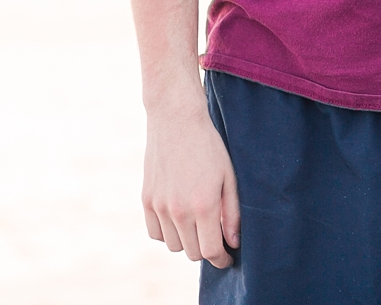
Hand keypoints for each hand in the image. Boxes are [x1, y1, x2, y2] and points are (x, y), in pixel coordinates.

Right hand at [142, 97, 240, 264]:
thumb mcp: (229, 177)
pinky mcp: (146, 200)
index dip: (221, 259)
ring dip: (187, 241)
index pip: (211, 251)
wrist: (176, 120)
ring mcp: (159, 206)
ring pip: (173, 245)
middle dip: (207, 249)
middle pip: (192, 252)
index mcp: (203, 205)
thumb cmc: (209, 146)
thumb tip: (233, 242)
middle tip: (215, 236)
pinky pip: (155, 233)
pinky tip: (178, 219)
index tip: (227, 257)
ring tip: (197, 224)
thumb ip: (232, 213)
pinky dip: (167, 233)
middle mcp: (179, 210)